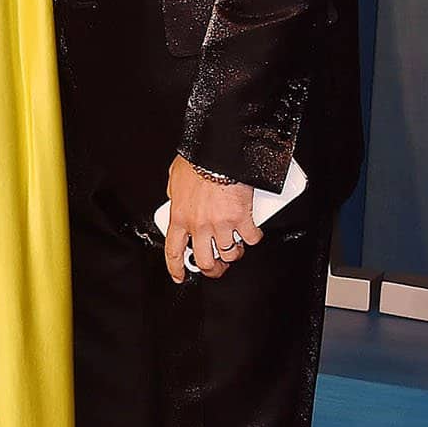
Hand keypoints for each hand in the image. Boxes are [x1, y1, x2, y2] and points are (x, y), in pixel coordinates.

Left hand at [163, 155, 262, 284]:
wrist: (219, 151)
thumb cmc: (198, 159)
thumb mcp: (176, 177)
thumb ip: (175, 193)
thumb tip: (175, 197)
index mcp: (179, 216)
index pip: (173, 251)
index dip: (177, 268)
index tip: (180, 275)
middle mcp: (199, 225)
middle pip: (205, 260)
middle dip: (212, 268)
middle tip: (218, 265)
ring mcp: (220, 224)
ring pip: (229, 253)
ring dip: (234, 252)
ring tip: (236, 244)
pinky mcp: (241, 218)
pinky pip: (251, 238)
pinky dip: (254, 237)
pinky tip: (253, 231)